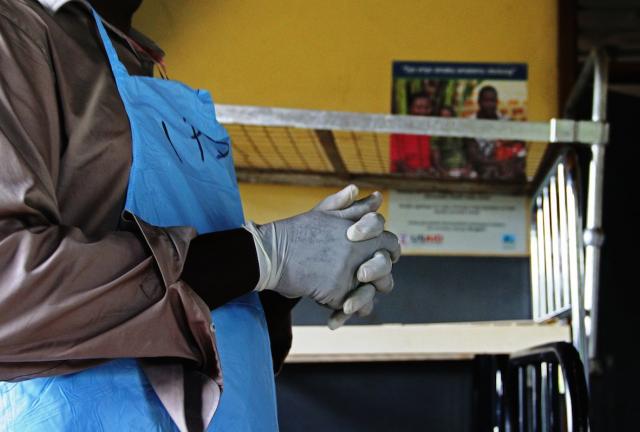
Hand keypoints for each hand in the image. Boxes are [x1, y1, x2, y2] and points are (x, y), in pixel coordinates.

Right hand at [245, 185, 399, 309]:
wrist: (269, 254)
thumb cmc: (294, 232)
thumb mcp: (324, 213)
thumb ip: (352, 207)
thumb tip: (376, 197)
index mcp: (357, 230)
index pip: (389, 240)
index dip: (389, 250)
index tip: (382, 255)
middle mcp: (357, 251)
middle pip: (385, 266)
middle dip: (380, 273)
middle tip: (365, 278)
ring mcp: (348, 272)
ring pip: (374, 290)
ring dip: (365, 294)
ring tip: (351, 296)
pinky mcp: (336, 293)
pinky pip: (353, 307)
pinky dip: (346, 311)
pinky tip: (336, 311)